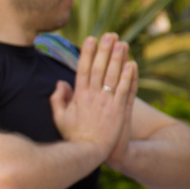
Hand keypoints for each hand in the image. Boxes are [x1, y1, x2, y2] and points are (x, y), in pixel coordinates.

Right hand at [49, 33, 134, 161]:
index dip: (88, 53)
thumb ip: (58, 100)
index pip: (83, 70)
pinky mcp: (120, 110)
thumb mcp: (59, 118)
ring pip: (114, 76)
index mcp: (79, 97)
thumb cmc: (73, 137)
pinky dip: (129, 77)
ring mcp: (108, 103)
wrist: (89, 153)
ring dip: (118, 58)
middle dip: (105, 50)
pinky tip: (131, 64)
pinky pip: (126, 90)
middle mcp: (93, 97)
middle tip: (110, 35)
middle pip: (100, 68)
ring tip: (122, 43)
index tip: (91, 39)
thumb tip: (60, 83)